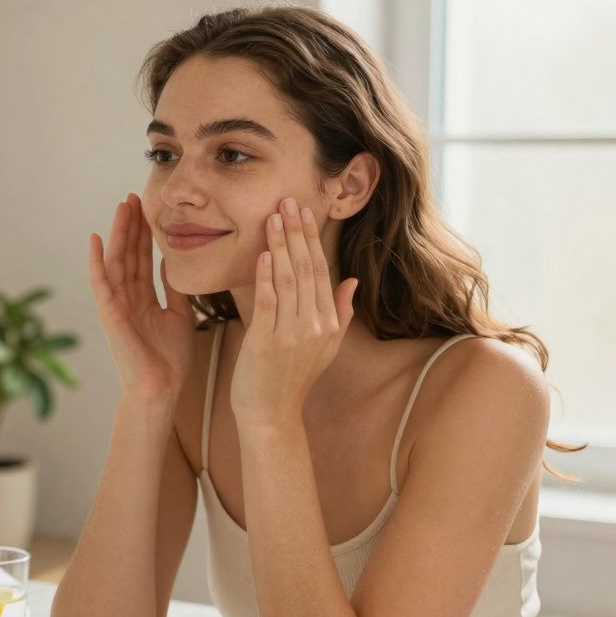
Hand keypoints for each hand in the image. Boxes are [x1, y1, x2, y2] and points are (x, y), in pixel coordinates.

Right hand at [88, 193, 196, 400]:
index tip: (148, 210)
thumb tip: (175, 262)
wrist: (161, 389)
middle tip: (134, 197)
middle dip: (130, 226)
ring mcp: (116, 305)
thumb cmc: (170, 360)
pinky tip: (94, 239)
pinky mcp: (109, 314)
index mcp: (143, 300)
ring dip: (117, 234)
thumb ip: (175, 289)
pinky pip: (101, 283)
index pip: (143, 260)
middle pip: (128, 255)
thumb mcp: (181, 315)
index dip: (145, 235)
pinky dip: (96, 261)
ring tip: (121, 207)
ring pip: (115, 262)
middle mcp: (126, 299)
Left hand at [231, 198, 357, 424]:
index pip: (323, 272)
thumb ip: (340, 312)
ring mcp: (292, 335)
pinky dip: (266, 275)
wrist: (271, 415)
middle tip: (288, 201)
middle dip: (298, 233)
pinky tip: (262, 254)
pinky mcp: (267, 342)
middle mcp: (316, 327)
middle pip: (307, 270)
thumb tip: (353, 280)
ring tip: (274, 217)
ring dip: (280, 246)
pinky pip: (269, 302)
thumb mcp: (325, 346)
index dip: (313, 240)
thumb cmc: (292, 379)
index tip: (305, 212)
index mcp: (330, 324)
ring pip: (289, 280)